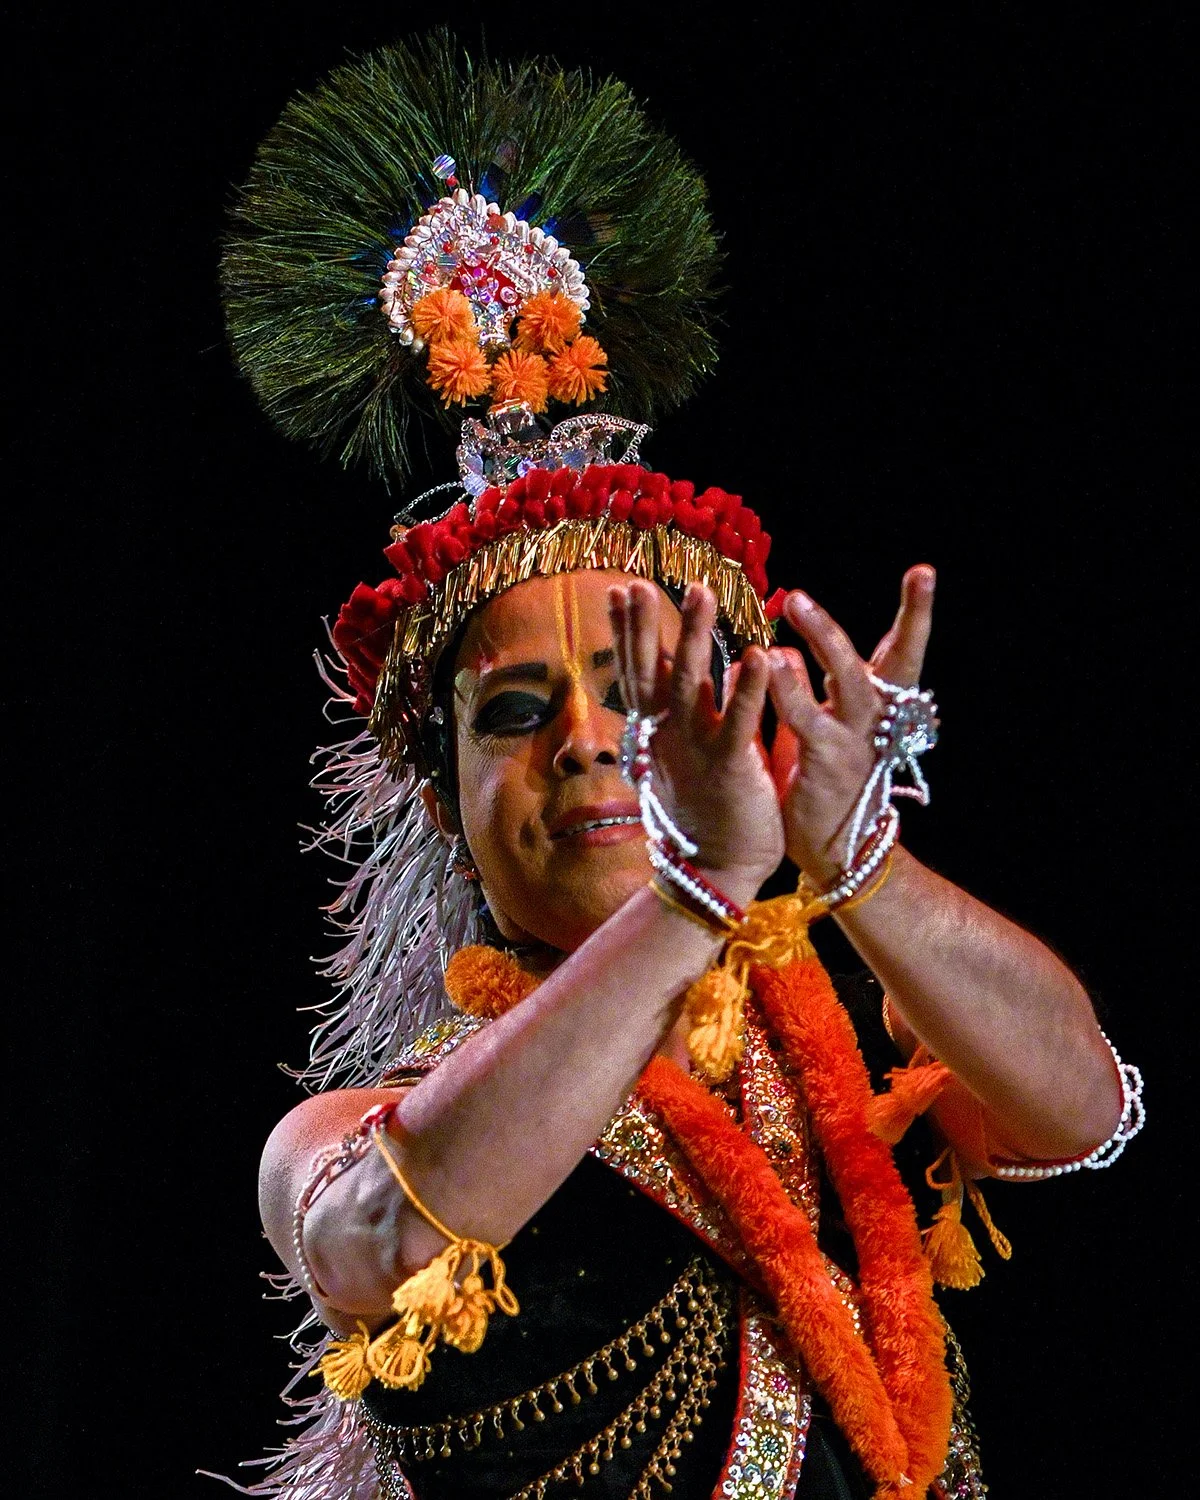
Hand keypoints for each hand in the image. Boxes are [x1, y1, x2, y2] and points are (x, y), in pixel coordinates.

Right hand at [609, 580, 784, 906]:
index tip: (623, 588)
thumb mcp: (685, 754)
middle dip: (647, 625)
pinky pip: (738, 723)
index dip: (631, 630)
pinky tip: (757, 654)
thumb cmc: (705, 811)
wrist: (714, 872)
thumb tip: (689, 669)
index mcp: (660, 731)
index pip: (641, 670)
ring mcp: (697, 751)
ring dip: (694, 637)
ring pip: (691, 685)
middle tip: (638, 582)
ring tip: (700, 592)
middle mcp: (671, 735)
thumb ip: (689, 709)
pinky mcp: (731, 769)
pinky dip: (746, 689)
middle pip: (653, 670)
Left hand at [767, 566, 934, 886]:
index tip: (925, 571)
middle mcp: (876, 717)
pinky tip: (771, 662)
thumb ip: (802, 690)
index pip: (902, 651)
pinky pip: (807, 719)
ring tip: (799, 603)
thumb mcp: (820, 729)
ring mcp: (855, 738)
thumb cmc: (825, 782)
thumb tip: (782, 652)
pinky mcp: (827, 761)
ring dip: (825, 638)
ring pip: (850, 678)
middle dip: (907, 616)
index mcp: (879, 706)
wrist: (835, 851)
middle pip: (898, 657)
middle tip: (917, 575)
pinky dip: (789, 690)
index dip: (916, 613)